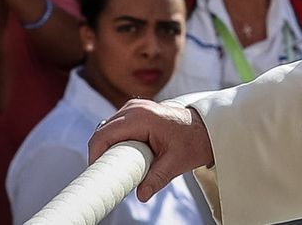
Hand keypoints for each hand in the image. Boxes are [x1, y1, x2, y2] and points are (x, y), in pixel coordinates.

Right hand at [89, 101, 214, 202]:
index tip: (97, 173)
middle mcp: (135, 107)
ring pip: (107, 128)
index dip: (96, 155)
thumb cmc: (193, 141)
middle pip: (102, 131)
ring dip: (107, 146)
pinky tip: (122, 155)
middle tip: (106, 175)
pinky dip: (114, 140)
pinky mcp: (136, 111)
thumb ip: (157, 178)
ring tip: (116, 167)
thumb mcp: (176, 162)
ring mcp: (135, 106)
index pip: (104, 134)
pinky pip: (116, 126)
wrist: (206, 127)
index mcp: (142, 117)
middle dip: (101, 153)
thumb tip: (141, 194)